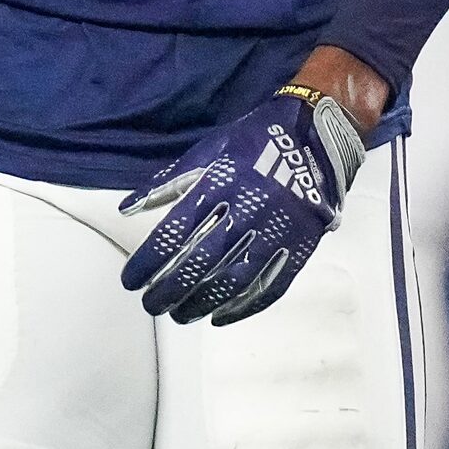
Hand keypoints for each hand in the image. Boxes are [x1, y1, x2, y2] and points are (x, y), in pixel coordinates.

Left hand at [119, 85, 365, 324]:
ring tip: (182, 315)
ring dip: (204, 302)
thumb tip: (128, 208)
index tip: (130, 281)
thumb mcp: (211, 148)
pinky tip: (222, 316)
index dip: (149, 260)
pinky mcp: (301, 244)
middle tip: (152, 305)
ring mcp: (277, 229)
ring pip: (235, 279)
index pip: (175, 231)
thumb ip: (169, 181)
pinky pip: (272, 285)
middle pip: (203, 260)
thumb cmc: (257, 139)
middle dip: (172, 289)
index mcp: (221, 182)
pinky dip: (245, 307)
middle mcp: (248, 208)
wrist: (320, 131)